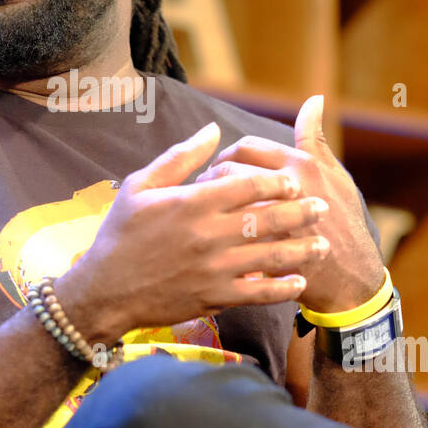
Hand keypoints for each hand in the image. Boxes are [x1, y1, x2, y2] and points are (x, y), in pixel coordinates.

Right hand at [57, 121, 328, 342]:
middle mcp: (207, 234)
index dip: (276, 181)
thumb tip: (213, 130)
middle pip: (267, 217)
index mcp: (191, 202)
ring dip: (302, 249)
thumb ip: (179, 158)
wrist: (104, 291)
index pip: (247, 185)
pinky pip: (258, 292)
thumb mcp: (139, 185)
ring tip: (323, 244)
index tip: (293, 180)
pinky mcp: (213, 298)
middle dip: (300, 211)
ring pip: (270, 255)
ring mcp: (213, 268)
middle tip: (321, 207)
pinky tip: (298, 281)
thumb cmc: (120, 234)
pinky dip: (282, 287)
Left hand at [195, 95, 383, 312]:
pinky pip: (228, 233)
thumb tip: (313, 100)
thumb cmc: (343, 221)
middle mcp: (287, 189)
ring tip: (207, 211)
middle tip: (206, 190)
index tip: (222, 167)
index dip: (228, 155)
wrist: (351, 278)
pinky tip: (214, 237)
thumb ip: (315, 139)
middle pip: (229, 170)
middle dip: (211, 178)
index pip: (246, 147)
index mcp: (300, 166)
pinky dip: (218, 234)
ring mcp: (275, 221)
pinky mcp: (264, 250)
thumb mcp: (335, 176)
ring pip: (224, 201)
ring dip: (209, 205)